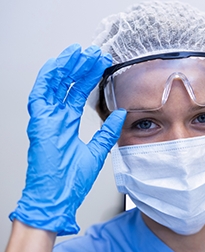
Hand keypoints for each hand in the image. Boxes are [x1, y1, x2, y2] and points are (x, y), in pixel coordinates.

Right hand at [9, 44, 126, 235]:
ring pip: (54, 85)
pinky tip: (59, 64)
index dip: (89, 78)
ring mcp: (46, 119)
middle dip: (80, 67)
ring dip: (67, 67)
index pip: (78, 93)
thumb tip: (119, 113)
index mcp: (67, 125)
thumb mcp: (97, 151)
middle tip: (93, 53)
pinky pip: (40, 94)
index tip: (100, 65)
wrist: (58, 199)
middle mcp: (56, 119)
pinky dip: (48, 78)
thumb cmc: (71, 181)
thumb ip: (107, 131)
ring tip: (80, 52)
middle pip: (67, 85)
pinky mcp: (39, 123)